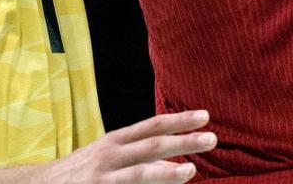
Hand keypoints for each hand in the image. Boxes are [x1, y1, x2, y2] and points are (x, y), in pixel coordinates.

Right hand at [40, 111, 216, 183]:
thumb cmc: (80, 171)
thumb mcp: (106, 154)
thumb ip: (134, 153)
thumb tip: (170, 156)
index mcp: (115, 141)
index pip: (152, 126)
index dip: (178, 120)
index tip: (204, 116)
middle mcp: (111, 155)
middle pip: (152, 145)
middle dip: (183, 141)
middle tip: (211, 138)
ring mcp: (103, 178)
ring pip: (140, 174)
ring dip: (167, 172)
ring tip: (191, 172)